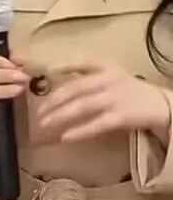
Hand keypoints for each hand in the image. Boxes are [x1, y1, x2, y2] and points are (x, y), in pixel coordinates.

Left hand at [35, 64, 171, 144]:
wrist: (161, 105)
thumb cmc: (132, 92)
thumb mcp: (113, 76)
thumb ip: (89, 78)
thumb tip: (58, 86)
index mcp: (105, 67)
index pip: (80, 62)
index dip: (61, 66)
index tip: (43, 72)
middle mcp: (108, 79)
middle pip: (74, 88)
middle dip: (53, 101)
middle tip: (38, 114)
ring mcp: (114, 98)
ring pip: (81, 106)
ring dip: (60, 116)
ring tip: (44, 125)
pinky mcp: (121, 116)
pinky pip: (95, 124)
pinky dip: (79, 131)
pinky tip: (65, 137)